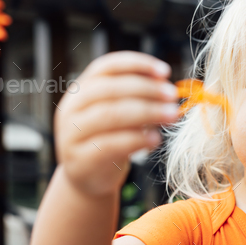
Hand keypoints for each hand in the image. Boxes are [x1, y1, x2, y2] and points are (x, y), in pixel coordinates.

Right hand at [54, 51, 179, 198]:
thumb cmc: (108, 139)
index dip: (137, 65)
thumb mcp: (118, 114)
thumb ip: (135, 98)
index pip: (106, 66)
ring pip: (110, 115)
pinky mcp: (80, 160)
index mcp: (80, 90)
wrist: (87, 179)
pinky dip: (137, 139)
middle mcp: (72, 109)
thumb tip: (164, 83)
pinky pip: (110, 144)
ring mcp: (72, 135)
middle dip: (146, 89)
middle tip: (173, 96)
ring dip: (147, 112)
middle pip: (110, 89)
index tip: (165, 72)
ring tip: (172, 115)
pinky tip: (156, 139)